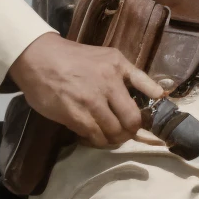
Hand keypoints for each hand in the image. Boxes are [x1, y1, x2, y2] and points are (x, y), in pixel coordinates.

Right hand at [9, 33, 162, 148]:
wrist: (38, 57)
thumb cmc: (75, 58)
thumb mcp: (110, 57)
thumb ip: (135, 76)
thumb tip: (160, 94)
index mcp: (118, 70)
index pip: (145, 98)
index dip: (146, 121)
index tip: (146, 128)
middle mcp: (107, 85)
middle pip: (131, 122)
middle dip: (129, 132)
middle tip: (123, 133)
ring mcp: (90, 101)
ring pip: (113, 133)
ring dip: (112, 139)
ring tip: (107, 136)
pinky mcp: (73, 114)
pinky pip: (93, 136)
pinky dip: (96, 140)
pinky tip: (92, 135)